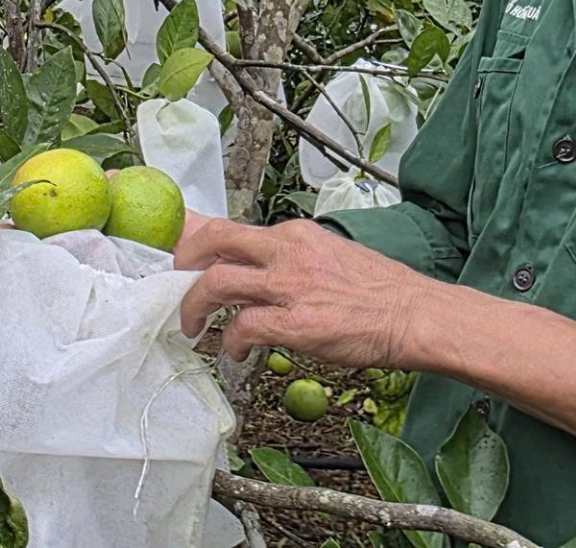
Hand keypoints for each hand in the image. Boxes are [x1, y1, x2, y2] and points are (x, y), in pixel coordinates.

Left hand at [174, 216, 435, 366]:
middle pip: (213, 239)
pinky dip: (230, 341)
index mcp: (294, 234)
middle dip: (181, 260)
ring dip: (194, 306)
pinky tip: (236, 352)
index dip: (185, 226)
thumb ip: (289, 258)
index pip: (228, 223)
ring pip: (217, 281)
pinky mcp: (297, 322)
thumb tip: (256, 268)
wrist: (415, 314)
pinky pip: (243, 327)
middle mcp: (287, 251)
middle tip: (172, 284)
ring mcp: (290, 285)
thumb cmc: (379, 292)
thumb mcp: (328, 256)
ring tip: (192, 326)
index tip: (159, 234)